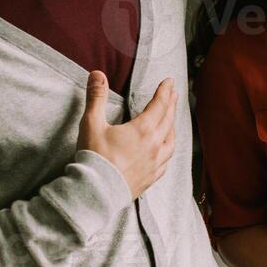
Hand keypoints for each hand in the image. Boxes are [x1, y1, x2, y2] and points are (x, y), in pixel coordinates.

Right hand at [76, 71, 175, 198]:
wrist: (95, 192)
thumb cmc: (94, 157)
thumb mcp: (92, 124)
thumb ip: (97, 97)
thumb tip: (97, 74)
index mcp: (143, 130)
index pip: (159, 105)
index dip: (165, 91)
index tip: (170, 82)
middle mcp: (154, 146)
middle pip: (168, 121)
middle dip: (171, 105)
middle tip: (174, 94)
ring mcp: (155, 163)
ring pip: (171, 142)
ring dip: (172, 128)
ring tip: (171, 121)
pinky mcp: (151, 178)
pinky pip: (166, 161)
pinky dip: (168, 150)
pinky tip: (165, 151)